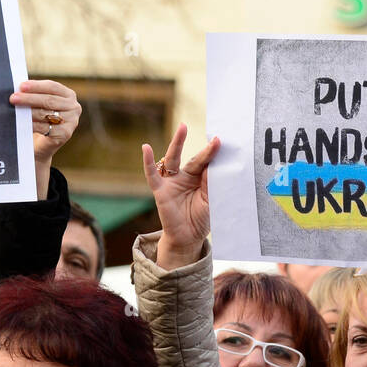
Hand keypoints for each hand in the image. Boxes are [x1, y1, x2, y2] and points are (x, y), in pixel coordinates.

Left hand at [10, 79, 79, 199]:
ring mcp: (73, 122)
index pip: (52, 86)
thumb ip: (31, 95)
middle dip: (29, 99)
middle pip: (49, 100)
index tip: (19, 85)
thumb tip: (14, 83)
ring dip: (29, 111)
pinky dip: (35, 125)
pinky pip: (49, 128)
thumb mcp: (33, 107)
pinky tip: (23, 125)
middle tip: (12, 98)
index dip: (35, 85)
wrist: (35, 151)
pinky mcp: (66, 135)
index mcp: (68, 95)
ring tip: (13, 109)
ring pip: (48, 113)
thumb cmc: (31, 124)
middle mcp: (75, 107)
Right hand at [142, 123, 219, 269]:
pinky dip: (148, 162)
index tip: (220, 141)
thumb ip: (211, 184)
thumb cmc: (200, 219)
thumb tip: (214, 165)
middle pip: (192, 158)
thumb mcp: (210, 201)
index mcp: (199, 179)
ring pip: (173, 159)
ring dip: (177, 143)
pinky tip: (146, 148)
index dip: (212, 153)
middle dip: (202, 148)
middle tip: (213, 135)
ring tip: (183, 128)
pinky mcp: (160, 190)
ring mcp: (171, 182)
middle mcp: (185, 177)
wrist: (187, 238)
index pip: (206, 163)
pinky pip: (152, 174)